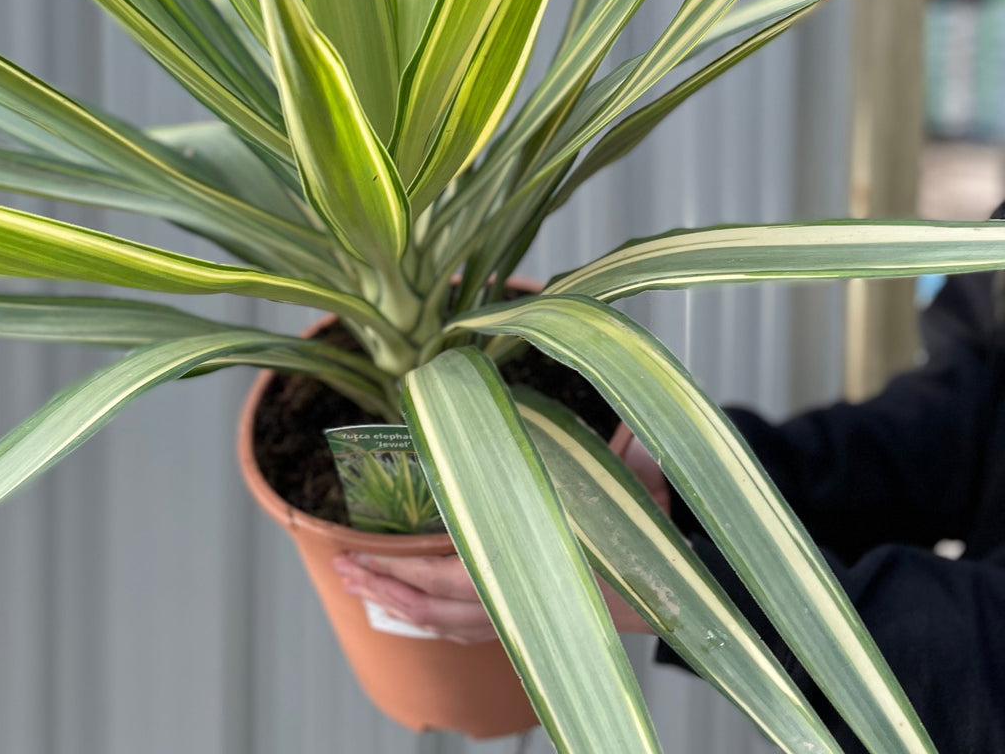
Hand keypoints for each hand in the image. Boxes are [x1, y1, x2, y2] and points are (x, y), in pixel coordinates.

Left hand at [333, 424, 669, 643]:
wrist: (681, 576)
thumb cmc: (649, 517)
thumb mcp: (624, 469)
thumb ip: (599, 440)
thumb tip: (577, 394)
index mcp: (539, 557)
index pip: (455, 571)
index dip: (404, 568)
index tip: (362, 553)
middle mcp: (525, 594)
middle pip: (439, 603)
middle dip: (384, 587)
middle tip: (341, 569)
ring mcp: (525, 615)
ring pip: (448, 621)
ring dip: (399, 605)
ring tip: (357, 585)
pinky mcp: (527, 621)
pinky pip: (468, 629)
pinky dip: (431, 620)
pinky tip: (407, 607)